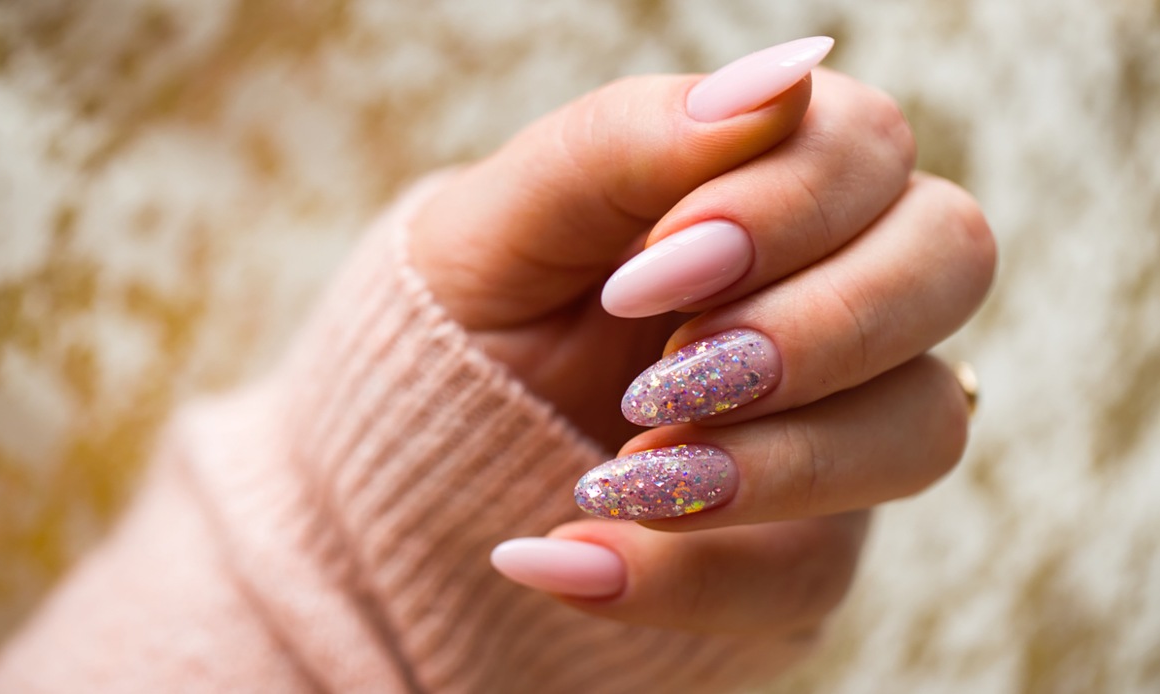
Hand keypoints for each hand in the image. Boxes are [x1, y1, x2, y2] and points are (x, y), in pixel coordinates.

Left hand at [409, 37, 993, 685]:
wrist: (429, 441)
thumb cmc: (481, 301)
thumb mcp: (512, 215)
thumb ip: (631, 138)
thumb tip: (785, 74)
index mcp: (771, 183)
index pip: (870, 147)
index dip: (783, 205)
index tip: (643, 272)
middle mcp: (837, 291)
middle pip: (951, 261)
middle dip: (813, 324)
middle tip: (667, 373)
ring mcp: (838, 421)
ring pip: (922, 428)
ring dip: (775, 460)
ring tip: (617, 474)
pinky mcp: (804, 540)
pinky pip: (814, 573)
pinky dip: (690, 576)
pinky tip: (567, 559)